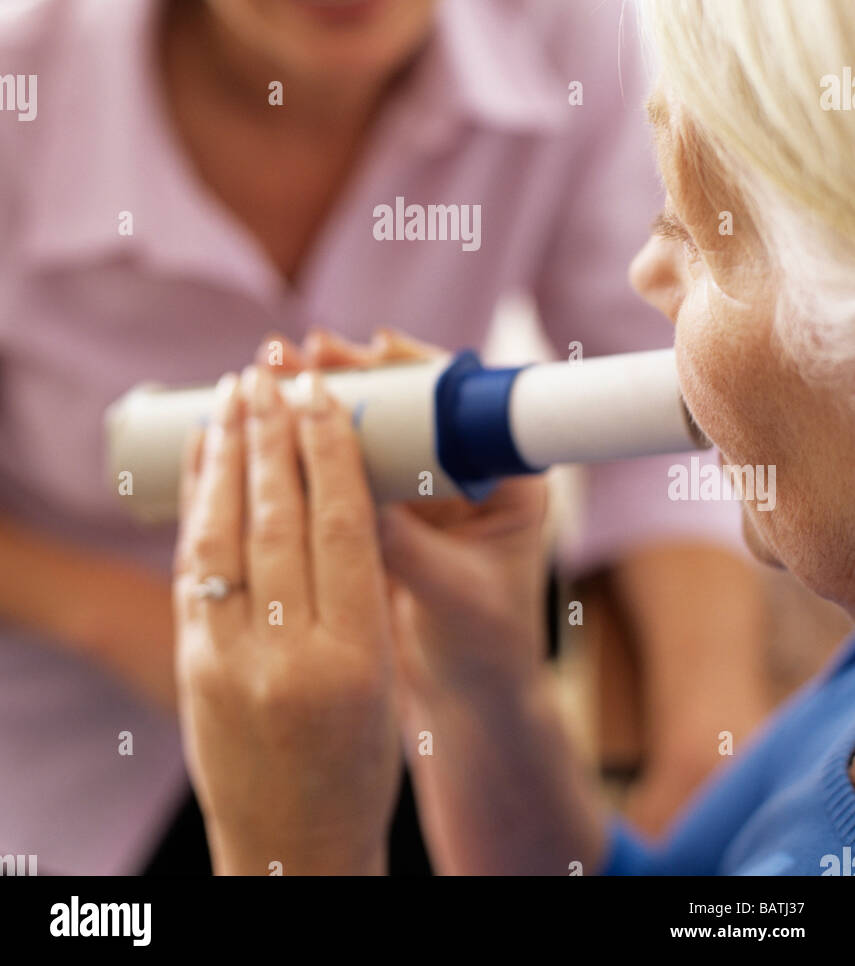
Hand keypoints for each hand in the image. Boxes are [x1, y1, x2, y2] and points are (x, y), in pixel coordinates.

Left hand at [174, 363, 400, 875]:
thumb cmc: (358, 759)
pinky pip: (192, 567)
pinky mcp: (191, 667)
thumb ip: (361, 585)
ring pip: (226, 533)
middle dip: (275, 433)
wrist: (292, 845)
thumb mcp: (383, 673)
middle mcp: (290, 656)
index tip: (325, 396)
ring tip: (235, 396)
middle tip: (274, 373)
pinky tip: (203, 460)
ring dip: (229, 453)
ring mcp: (228, 663)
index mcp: (358, 657)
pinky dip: (198, 503)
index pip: (346, 525)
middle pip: (280, 517)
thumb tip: (332, 484)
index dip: (333, 450)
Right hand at [256, 329, 549, 703]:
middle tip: (296, 353)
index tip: (374, 346)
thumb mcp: (452, 596)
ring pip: (368, 429)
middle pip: (405, 403)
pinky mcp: (383, 511)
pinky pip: (341, 467)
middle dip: (351, 373)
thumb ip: (407, 548)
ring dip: (319, 402)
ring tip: (268, 374)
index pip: (460, 401)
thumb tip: (349, 494)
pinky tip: (263, 428)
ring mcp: (419, 489)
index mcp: (502, 478)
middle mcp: (461, 471)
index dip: (416, 368)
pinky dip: (304, 448)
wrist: (467, 700)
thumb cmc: (486, 650)